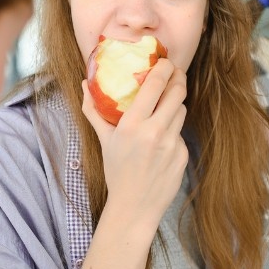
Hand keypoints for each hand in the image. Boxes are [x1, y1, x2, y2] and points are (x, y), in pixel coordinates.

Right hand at [81, 58, 187, 231]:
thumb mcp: (103, 140)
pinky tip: (162, 140)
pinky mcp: (183, 154)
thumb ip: (93, 110)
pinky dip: (173, 130)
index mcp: (133, 125)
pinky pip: (181, 133)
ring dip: (176, 103)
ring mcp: (173, 143)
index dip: (165, 67)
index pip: (156, 84)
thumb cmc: (116, 172)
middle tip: (174, 73)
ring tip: (166, 104)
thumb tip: (85, 84)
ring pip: (182, 110)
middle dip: (178, 78)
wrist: (135, 207)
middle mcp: (156, 131)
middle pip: (177, 92)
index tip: (165, 61)